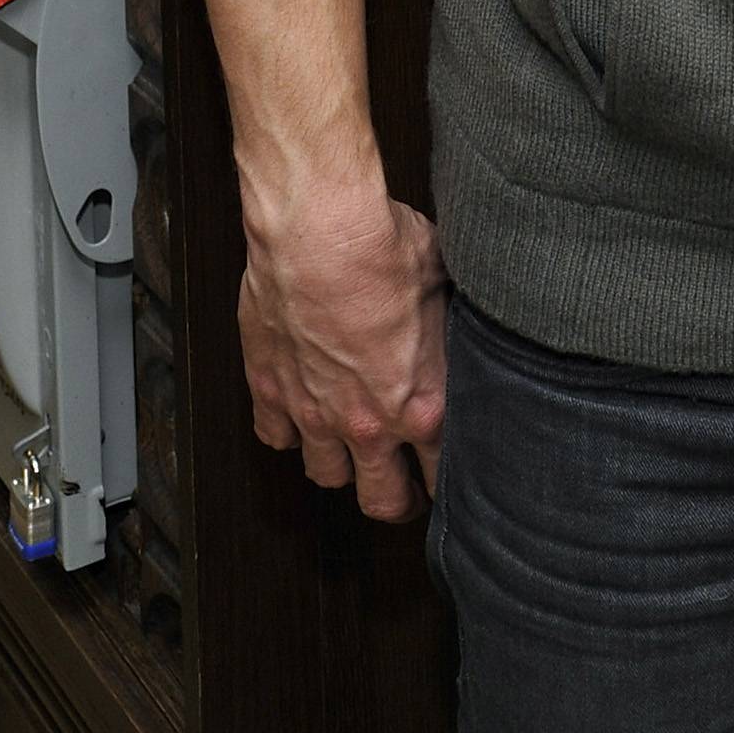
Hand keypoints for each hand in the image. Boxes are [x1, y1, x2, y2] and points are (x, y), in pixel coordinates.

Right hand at [237, 175, 449, 520]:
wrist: (319, 231)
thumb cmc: (385, 249)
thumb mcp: (444, 284)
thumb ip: (449, 326)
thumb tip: (463, 322)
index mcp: (421, 403)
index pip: (443, 470)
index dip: (449, 478)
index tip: (449, 478)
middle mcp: (367, 423)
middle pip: (383, 500)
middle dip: (399, 501)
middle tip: (406, 494)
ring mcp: (314, 414)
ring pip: (327, 476)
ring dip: (342, 469)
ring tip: (353, 458)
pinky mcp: (271, 390)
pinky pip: (275, 437)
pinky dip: (288, 434)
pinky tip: (300, 420)